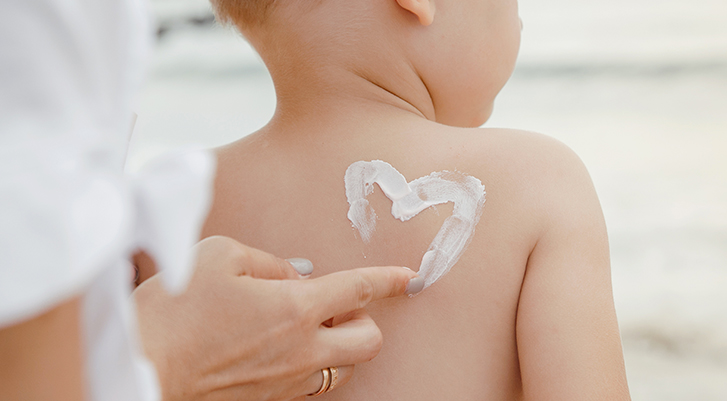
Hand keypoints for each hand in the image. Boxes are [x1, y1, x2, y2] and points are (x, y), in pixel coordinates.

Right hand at [134, 236, 420, 400]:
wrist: (140, 372)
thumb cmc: (172, 312)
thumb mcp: (218, 256)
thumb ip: (269, 261)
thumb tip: (293, 276)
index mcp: (295, 308)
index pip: (361, 289)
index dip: (390, 279)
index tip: (409, 276)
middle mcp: (302, 351)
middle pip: (369, 342)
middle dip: (365, 320)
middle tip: (335, 305)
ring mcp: (288, 383)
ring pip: (342, 369)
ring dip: (337, 345)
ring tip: (303, 327)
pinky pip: (309, 385)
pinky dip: (308, 365)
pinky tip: (277, 351)